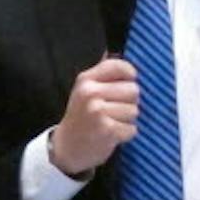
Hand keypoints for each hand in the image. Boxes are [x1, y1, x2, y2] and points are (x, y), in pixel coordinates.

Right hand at [50, 57, 138, 176]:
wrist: (65, 149)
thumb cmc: (80, 117)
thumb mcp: (84, 91)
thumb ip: (102, 74)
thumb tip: (113, 50)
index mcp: (86, 80)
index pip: (118, 66)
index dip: (130, 74)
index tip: (129, 81)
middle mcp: (90, 93)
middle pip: (133, 89)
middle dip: (129, 102)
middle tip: (113, 111)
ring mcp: (98, 112)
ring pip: (134, 110)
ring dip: (127, 120)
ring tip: (111, 123)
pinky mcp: (107, 130)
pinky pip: (132, 129)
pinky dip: (126, 134)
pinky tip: (111, 135)